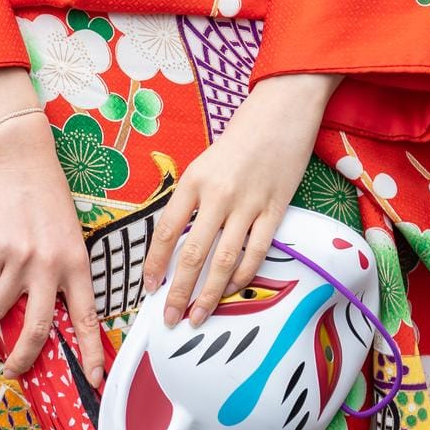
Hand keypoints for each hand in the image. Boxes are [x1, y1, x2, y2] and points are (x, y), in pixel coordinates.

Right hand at [0, 68, 104, 385]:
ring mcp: (24, 256)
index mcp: (78, 261)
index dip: (92, 350)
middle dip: (23, 357)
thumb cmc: (45, 193)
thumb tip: (43, 309)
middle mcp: (53, 264)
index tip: (94, 378)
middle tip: (13, 368)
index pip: (87, 316)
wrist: (23, 155)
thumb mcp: (67, 233)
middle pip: (39, 329)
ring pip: (0, 310)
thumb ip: (60, 269)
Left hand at [141, 73, 339, 327]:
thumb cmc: (240, 138)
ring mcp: (248, 204)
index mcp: (193, 180)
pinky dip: (242, 277)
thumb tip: (177, 243)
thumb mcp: (204, 164)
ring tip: (198, 316)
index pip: (167, 231)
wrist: (281, 112)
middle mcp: (218, 195)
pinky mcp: (275, 209)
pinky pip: (256, 252)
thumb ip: (192, 200)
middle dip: (178, 291)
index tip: (148, 288)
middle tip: (170, 318)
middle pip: (192, 253)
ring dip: (209, 294)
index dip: (155, 264)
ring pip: (224, 261)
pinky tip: (231, 290)